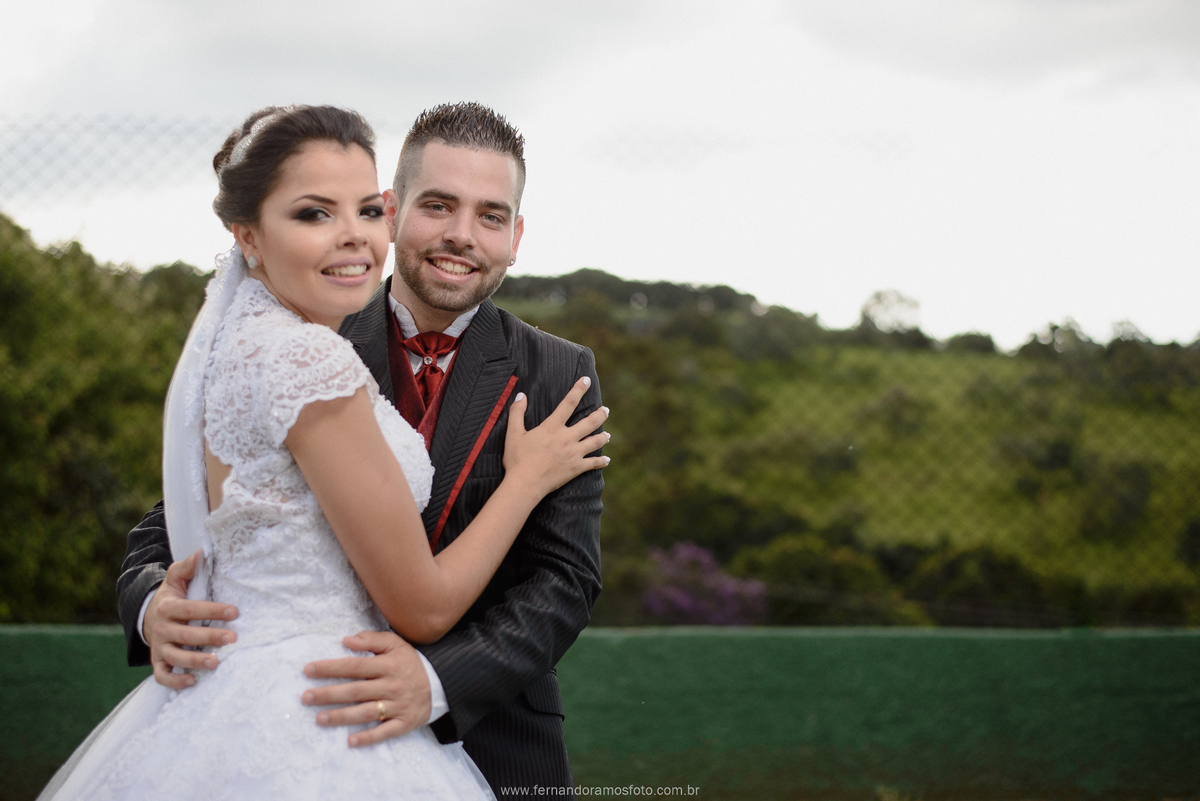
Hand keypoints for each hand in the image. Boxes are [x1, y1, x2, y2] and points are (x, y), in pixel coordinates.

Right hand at [144, 550, 237, 688]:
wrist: (147, 616)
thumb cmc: (171, 596)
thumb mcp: (176, 579)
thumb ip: (188, 567)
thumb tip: (203, 552)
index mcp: (168, 607)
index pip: (191, 609)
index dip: (212, 610)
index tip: (234, 611)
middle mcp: (162, 628)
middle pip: (185, 634)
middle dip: (209, 636)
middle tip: (232, 638)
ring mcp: (159, 647)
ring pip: (175, 657)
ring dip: (194, 661)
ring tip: (215, 662)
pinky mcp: (157, 662)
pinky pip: (162, 676)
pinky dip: (175, 681)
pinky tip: (192, 681)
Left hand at [302, 631, 431, 747]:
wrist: (441, 683)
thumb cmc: (410, 662)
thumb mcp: (396, 644)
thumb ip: (372, 640)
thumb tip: (346, 640)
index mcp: (388, 665)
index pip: (354, 666)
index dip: (330, 668)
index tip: (308, 670)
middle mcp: (391, 686)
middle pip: (356, 691)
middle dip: (329, 694)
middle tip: (306, 697)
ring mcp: (398, 706)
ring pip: (366, 713)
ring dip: (342, 717)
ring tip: (319, 719)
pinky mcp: (404, 723)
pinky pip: (385, 732)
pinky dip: (369, 737)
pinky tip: (351, 741)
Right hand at [503, 376, 609, 498]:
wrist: (525, 484)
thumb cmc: (517, 459)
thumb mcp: (513, 433)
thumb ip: (517, 413)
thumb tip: (521, 395)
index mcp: (552, 427)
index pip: (568, 403)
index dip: (578, 390)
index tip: (586, 380)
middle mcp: (566, 438)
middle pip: (590, 422)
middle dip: (600, 414)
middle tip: (606, 410)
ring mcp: (573, 453)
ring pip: (595, 442)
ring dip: (603, 437)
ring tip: (607, 434)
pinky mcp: (576, 468)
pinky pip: (593, 463)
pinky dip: (601, 462)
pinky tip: (607, 460)